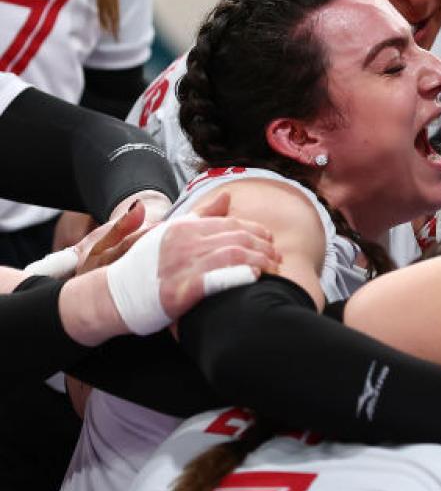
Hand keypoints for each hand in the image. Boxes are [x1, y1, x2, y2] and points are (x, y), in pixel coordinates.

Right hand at [60, 190, 282, 343]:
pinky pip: (216, 279)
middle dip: (262, 246)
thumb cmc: (143, 265)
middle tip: (277, 257)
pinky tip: (253, 279)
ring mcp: (181, 265)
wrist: (111, 295)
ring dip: (258, 260)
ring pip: (233, 254)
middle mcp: (185, 241)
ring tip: (271, 269)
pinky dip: (239, 276)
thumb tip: (227, 195)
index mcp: (184, 227)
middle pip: (237, 237)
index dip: (255, 230)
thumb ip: (201, 215)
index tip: (269, 240)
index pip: (231, 223)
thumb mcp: (170, 232)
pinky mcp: (178, 290)